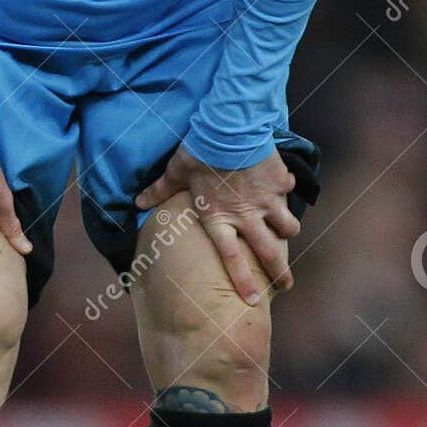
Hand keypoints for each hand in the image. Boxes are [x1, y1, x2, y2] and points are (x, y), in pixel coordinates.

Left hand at [134, 145, 299, 302]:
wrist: (229, 126)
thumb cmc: (199, 151)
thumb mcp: (176, 172)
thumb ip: (159, 190)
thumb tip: (138, 202)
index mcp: (218, 217)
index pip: (231, 258)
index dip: (242, 280)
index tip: (252, 300)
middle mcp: (246, 215)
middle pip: (269, 252)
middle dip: (280, 272)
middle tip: (286, 285)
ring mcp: (266, 200)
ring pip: (287, 227)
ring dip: (288, 232)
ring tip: (287, 233)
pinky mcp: (279, 182)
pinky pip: (288, 191)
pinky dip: (287, 190)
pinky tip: (283, 185)